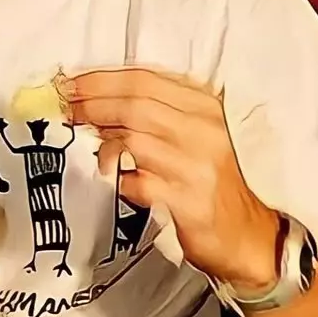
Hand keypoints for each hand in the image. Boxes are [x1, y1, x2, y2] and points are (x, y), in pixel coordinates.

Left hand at [67, 68, 279, 290]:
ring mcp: (196, 167)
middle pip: (135, 105)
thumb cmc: (214, 181)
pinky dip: (118, 178)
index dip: (100, 80)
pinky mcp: (187, 202)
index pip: (144, 80)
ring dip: (102, 139)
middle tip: (67, 107)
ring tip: (88, 139)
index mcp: (205, 107)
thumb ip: (156, 112)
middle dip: (92, 103)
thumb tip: (98, 100)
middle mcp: (204, 131)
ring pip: (134, 139)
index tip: (72, 83)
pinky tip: (115, 178)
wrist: (250, 237)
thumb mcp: (194, 133)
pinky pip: (137, 183)